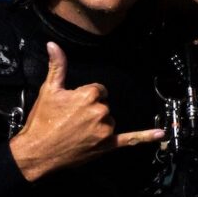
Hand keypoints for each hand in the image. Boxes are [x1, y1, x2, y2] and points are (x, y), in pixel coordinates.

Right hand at [9, 43, 164, 181]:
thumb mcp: (49, 90)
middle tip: (71, 120)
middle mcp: (101, 111)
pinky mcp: (107, 145)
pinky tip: (160, 133)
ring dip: (98, 124)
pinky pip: (130, 139)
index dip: (84, 96)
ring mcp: (105, 130)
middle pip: (103, 104)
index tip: (72, 105)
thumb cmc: (42, 121)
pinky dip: (145, 137)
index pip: (98, 89)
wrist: (37, 152)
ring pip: (109, 119)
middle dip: (90, 110)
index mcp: (89, 95)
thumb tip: (53, 45)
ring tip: (77, 131)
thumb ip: (57, 66)